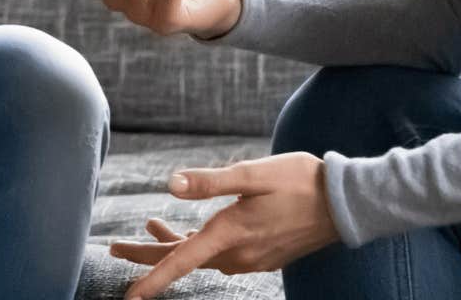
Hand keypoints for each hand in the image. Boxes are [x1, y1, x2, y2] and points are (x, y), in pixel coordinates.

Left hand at [110, 153, 339, 298]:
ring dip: (175, 243)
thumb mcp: (253, 174)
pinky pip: (220, 256)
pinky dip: (199, 243)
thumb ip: (210, 181)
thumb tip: (170, 185)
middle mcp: (238, 254)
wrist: (347, 203)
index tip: (128, 299)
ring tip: (151, 225)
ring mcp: (252, 258)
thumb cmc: (301, 182)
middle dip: (147, 254)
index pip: (180, 261)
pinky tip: (194, 229)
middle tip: (114, 246)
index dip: (150, 278)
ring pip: (201, 256)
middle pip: (182, 259)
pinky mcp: (262, 255)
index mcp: (231, 233)